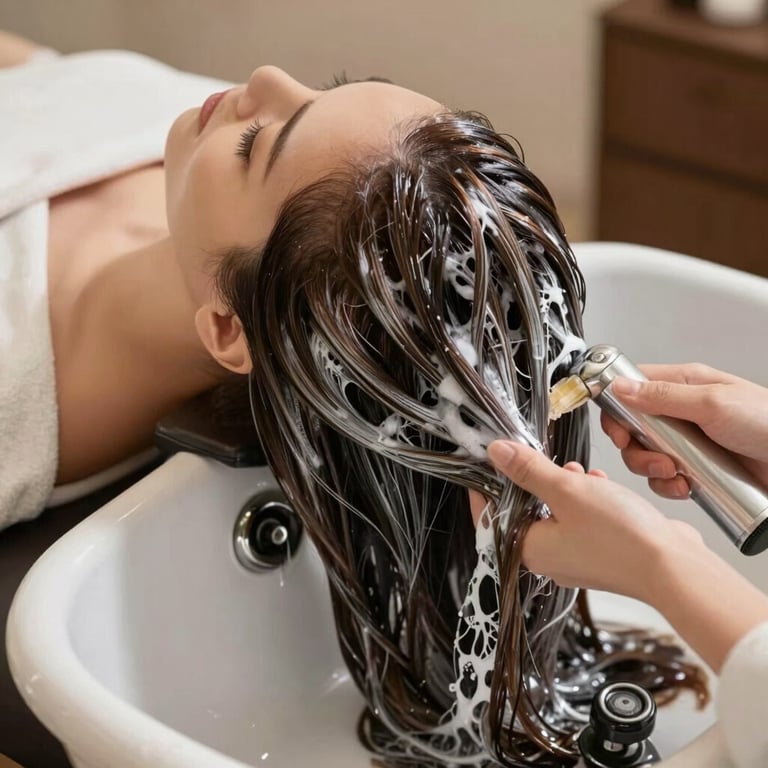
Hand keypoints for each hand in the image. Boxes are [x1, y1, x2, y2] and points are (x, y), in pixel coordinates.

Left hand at [470, 441, 701, 602]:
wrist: (674, 566)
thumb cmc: (619, 535)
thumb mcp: (567, 490)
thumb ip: (529, 470)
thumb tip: (496, 453)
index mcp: (530, 549)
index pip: (491, 517)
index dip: (487, 488)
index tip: (488, 463)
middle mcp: (549, 558)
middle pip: (525, 512)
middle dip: (535, 481)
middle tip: (543, 461)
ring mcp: (576, 558)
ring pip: (556, 513)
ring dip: (564, 488)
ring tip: (579, 472)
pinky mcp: (600, 553)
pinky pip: (581, 521)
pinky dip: (587, 500)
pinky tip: (601, 485)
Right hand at [601, 364, 767, 498]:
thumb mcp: (713, 404)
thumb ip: (663, 396)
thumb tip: (621, 387)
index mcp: (684, 385)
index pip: (632, 388)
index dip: (617, 409)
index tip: (618, 429)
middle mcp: (682, 412)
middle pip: (633, 427)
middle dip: (635, 448)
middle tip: (653, 457)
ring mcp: (688, 442)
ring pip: (645, 455)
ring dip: (652, 469)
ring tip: (675, 474)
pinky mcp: (695, 468)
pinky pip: (665, 478)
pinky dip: (669, 486)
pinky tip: (686, 487)